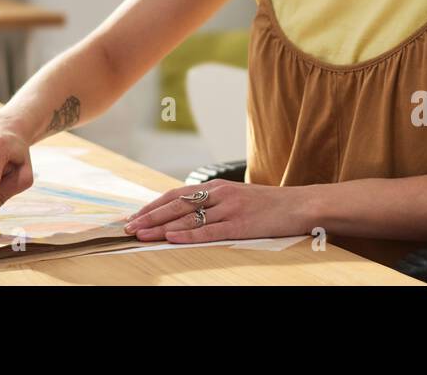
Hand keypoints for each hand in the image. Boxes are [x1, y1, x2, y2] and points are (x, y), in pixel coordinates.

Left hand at [122, 179, 313, 243]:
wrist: (298, 205)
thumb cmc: (266, 205)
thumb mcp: (236, 197)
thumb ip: (212, 202)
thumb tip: (184, 213)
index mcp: (216, 187)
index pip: (175, 195)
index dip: (152, 206)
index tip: (134, 216)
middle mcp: (219, 194)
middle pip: (176, 205)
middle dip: (149, 217)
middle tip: (128, 227)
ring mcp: (229, 209)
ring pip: (188, 218)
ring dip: (161, 227)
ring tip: (140, 234)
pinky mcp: (240, 225)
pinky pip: (209, 230)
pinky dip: (188, 234)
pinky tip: (171, 238)